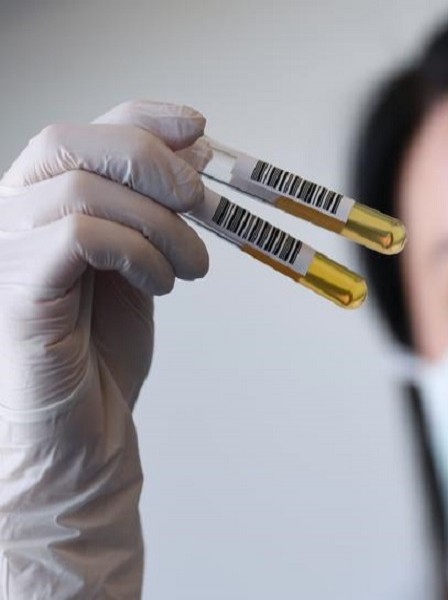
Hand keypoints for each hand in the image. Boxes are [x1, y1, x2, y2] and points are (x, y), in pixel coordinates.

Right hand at [0, 100, 208, 415]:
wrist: (82, 433)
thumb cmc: (103, 350)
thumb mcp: (143, 261)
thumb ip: (158, 208)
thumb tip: (195, 151)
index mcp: (39, 204)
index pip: (84, 131)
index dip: (144, 118)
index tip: (200, 128)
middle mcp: (9, 217)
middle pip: (71, 142)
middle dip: (152, 160)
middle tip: (199, 202)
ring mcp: (5, 253)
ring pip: (83, 189)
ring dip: (161, 224)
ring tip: (192, 266)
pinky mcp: (17, 292)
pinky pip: (78, 235)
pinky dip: (137, 250)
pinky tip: (158, 282)